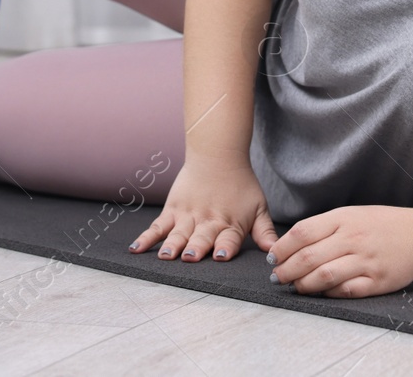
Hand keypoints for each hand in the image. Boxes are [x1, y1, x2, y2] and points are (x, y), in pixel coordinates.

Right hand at [128, 157, 277, 262]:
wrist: (218, 155)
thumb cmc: (240, 184)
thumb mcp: (259, 207)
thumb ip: (265, 232)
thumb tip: (276, 252)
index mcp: (231, 224)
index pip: (228, 239)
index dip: (225, 248)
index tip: (221, 257)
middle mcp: (208, 221)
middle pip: (201, 238)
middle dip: (196, 248)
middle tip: (190, 257)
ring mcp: (188, 216)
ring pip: (178, 234)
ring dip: (172, 245)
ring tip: (166, 255)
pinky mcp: (173, 210)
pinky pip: (158, 227)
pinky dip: (146, 238)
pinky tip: (136, 249)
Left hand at [269, 205, 412, 296]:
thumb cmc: (381, 225)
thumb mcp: (352, 214)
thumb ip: (324, 227)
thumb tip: (290, 244)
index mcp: (343, 218)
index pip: (303, 232)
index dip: (282, 247)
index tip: (272, 257)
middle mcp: (353, 238)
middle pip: (309, 257)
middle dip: (286, 270)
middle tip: (277, 277)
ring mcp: (366, 261)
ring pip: (324, 276)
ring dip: (303, 284)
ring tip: (295, 286)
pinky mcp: (378, 281)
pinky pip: (347, 290)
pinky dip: (329, 293)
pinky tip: (321, 292)